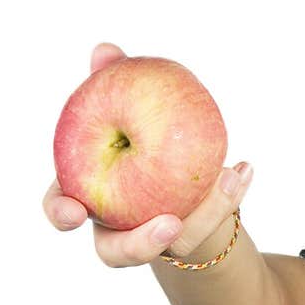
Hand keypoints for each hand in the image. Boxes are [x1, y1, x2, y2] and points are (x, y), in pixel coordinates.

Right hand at [43, 41, 253, 266]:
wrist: (171, 172)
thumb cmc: (137, 133)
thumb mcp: (126, 104)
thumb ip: (112, 81)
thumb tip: (106, 52)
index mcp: (85, 196)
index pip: (61, 209)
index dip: (61, 212)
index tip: (74, 211)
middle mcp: (115, 228)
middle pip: (116, 252)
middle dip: (139, 245)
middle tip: (171, 226)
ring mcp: (154, 240)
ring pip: (173, 246)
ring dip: (204, 218)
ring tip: (226, 182)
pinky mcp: (188, 239)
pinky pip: (209, 225)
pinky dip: (228, 196)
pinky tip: (243, 168)